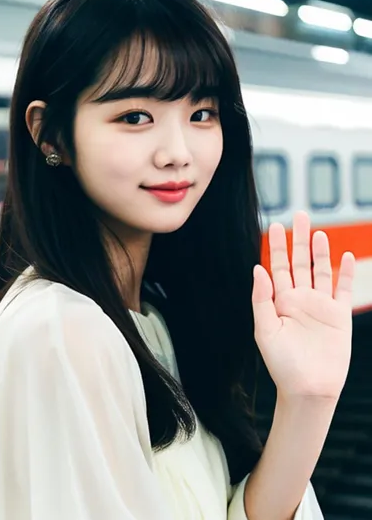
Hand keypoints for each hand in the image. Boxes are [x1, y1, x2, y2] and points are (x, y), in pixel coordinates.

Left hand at [252, 211, 354, 400]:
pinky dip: (346, 273)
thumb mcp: (265, 331)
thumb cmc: (282, 364)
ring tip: (318, 231)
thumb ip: (262, 299)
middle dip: (299, 239)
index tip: (275, 225)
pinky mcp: (339, 316)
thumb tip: (257, 269)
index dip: (276, 246)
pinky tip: (346, 256)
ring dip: (321, 251)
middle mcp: (300, 299)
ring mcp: (321, 306)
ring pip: (321, 271)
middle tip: (299, 214)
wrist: (308, 390)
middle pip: (300, 262)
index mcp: (280, 301)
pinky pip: (343, 290)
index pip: (277, 266)